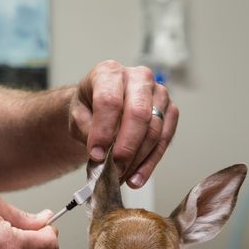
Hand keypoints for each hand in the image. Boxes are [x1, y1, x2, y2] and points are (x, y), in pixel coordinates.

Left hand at [69, 60, 178, 187]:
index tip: (97, 155)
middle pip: (138, 114)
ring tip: (122, 177)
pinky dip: (150, 162)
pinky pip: (165, 140)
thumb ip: (86, 131)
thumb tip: (101, 154)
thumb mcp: (77, 114)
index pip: (109, 100)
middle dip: (126, 148)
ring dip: (138, 159)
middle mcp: (139, 78)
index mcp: (110, 72)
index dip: (103, 131)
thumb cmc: (91, 106)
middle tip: (114, 170)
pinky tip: (137, 177)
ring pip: (154, 130)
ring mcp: (159, 93)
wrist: (104, 103)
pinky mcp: (170, 111)